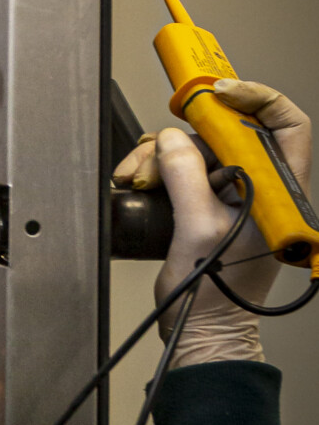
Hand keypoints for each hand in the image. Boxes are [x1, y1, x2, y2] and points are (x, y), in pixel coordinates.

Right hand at [114, 80, 311, 366]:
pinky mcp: (208, 205)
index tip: (221, 93)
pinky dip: (157, 168)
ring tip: (139, 178)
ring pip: (199, 149)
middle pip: (228, 133)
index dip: (257, 99)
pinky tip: (139, 181)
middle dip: (186, 137)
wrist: (201, 331)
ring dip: (162, 156)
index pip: (285, 125)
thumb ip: (185, 176)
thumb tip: (172, 142)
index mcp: (278, 193)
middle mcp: (261, 190)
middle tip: (158, 153)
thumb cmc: (215, 297)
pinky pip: (183, 168)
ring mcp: (233, 197)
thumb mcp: (198, 230)